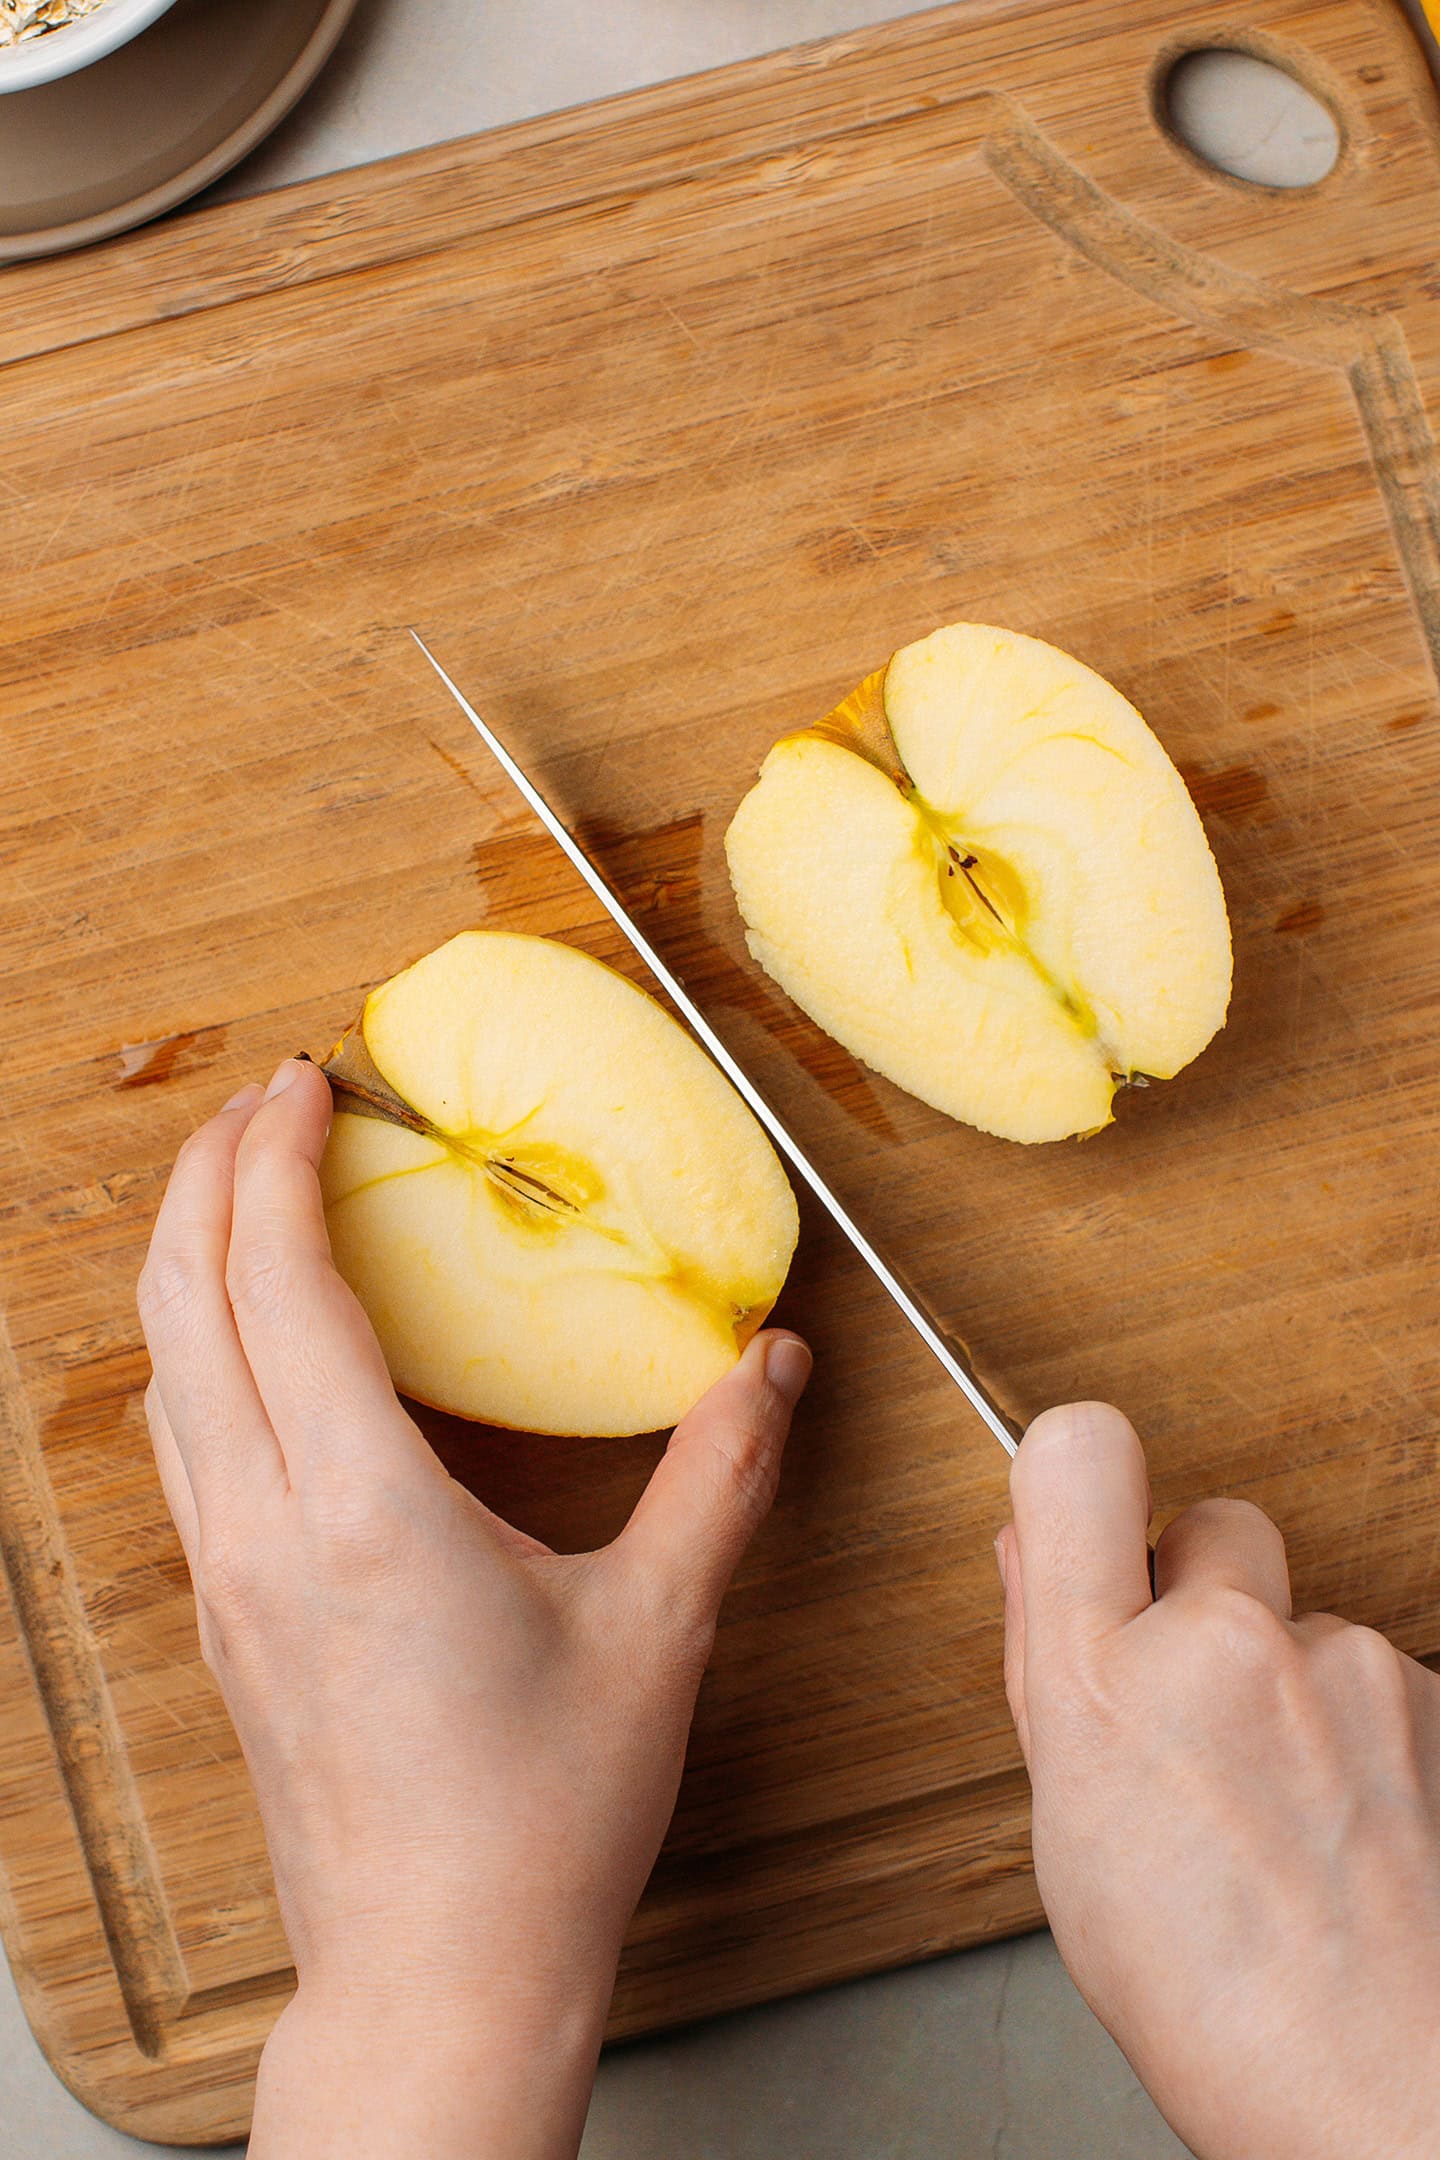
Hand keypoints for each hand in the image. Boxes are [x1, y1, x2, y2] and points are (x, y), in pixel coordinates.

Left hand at [138, 1059, 810, 2159]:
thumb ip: (721, 1476)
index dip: (277, 1164)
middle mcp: (266, 1532)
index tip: (307, 1085)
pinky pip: (183, 1441)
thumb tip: (772, 1364)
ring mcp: (229, 1578)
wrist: (436, 1976)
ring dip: (189, 1259)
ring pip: (165, 1373)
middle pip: (183, 1306)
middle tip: (260, 1103)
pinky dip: (199, 1345)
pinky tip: (252, 1340)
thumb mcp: (659, 1630)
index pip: (278, 1286)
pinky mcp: (228, 1616)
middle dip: (206, 1179)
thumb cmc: (538, 1822)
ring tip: (243, 1191)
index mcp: (363, 1513)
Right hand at [997, 1402, 1439, 2159]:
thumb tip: (1035, 1550)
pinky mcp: (1433, 1694)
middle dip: (1201, 1592)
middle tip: (1198, 1704)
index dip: (1078, 1467)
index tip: (1084, 1504)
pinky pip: (1374, 1673)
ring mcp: (1347, 1666)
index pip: (1078, 1453)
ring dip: (1287, 1678)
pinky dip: (1359, 1731)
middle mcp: (1230, 1647)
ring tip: (1279, 1809)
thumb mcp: (1069, 1833)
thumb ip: (1046, 1665)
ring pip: (1300, 1617)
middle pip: (1211, 1521)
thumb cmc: (1213, 2000)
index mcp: (1105, 1681)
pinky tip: (1344, 1827)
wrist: (1385, 2098)